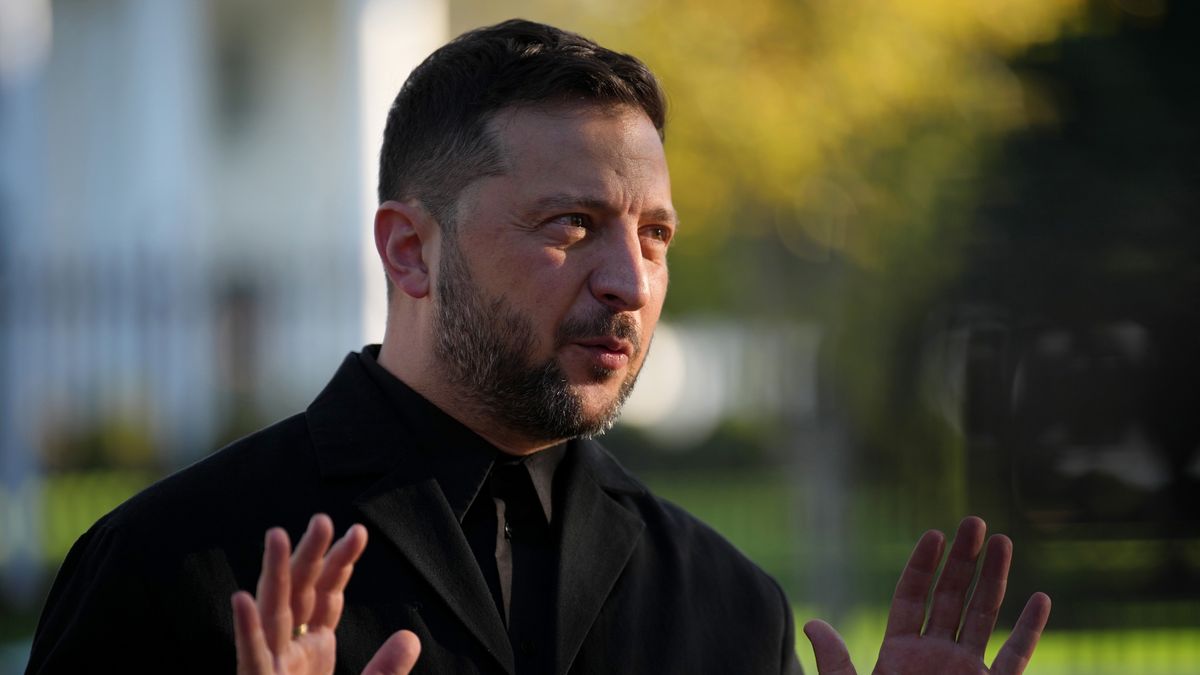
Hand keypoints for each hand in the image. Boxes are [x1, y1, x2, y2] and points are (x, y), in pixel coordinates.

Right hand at [231, 514, 420, 674]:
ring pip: (271, 615)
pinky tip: (242, 598)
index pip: (326, 598)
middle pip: (298, 595)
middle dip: (309, 556)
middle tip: (324, 518)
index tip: (359, 533)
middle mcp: (288, 655)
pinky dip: (246, 631)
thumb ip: (385, 671)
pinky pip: (251, 659)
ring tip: (277, 534)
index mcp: (311, 653)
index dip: (340, 565)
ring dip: (273, 575)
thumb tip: (410, 637)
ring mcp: (270, 671)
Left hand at [803, 517, 1050, 674]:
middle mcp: (935, 658)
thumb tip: (812, 624)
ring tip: (1004, 540)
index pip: (912, 597)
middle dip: (963, 560)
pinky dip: (1029, 630)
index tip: (935, 534)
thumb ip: (836, 663)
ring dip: (996, 580)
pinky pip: (1015, 658)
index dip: (923, 565)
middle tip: (975, 521)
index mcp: (899, 654)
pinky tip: (1039, 599)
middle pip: (951, 597)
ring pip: (984, 617)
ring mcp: (966, 674)